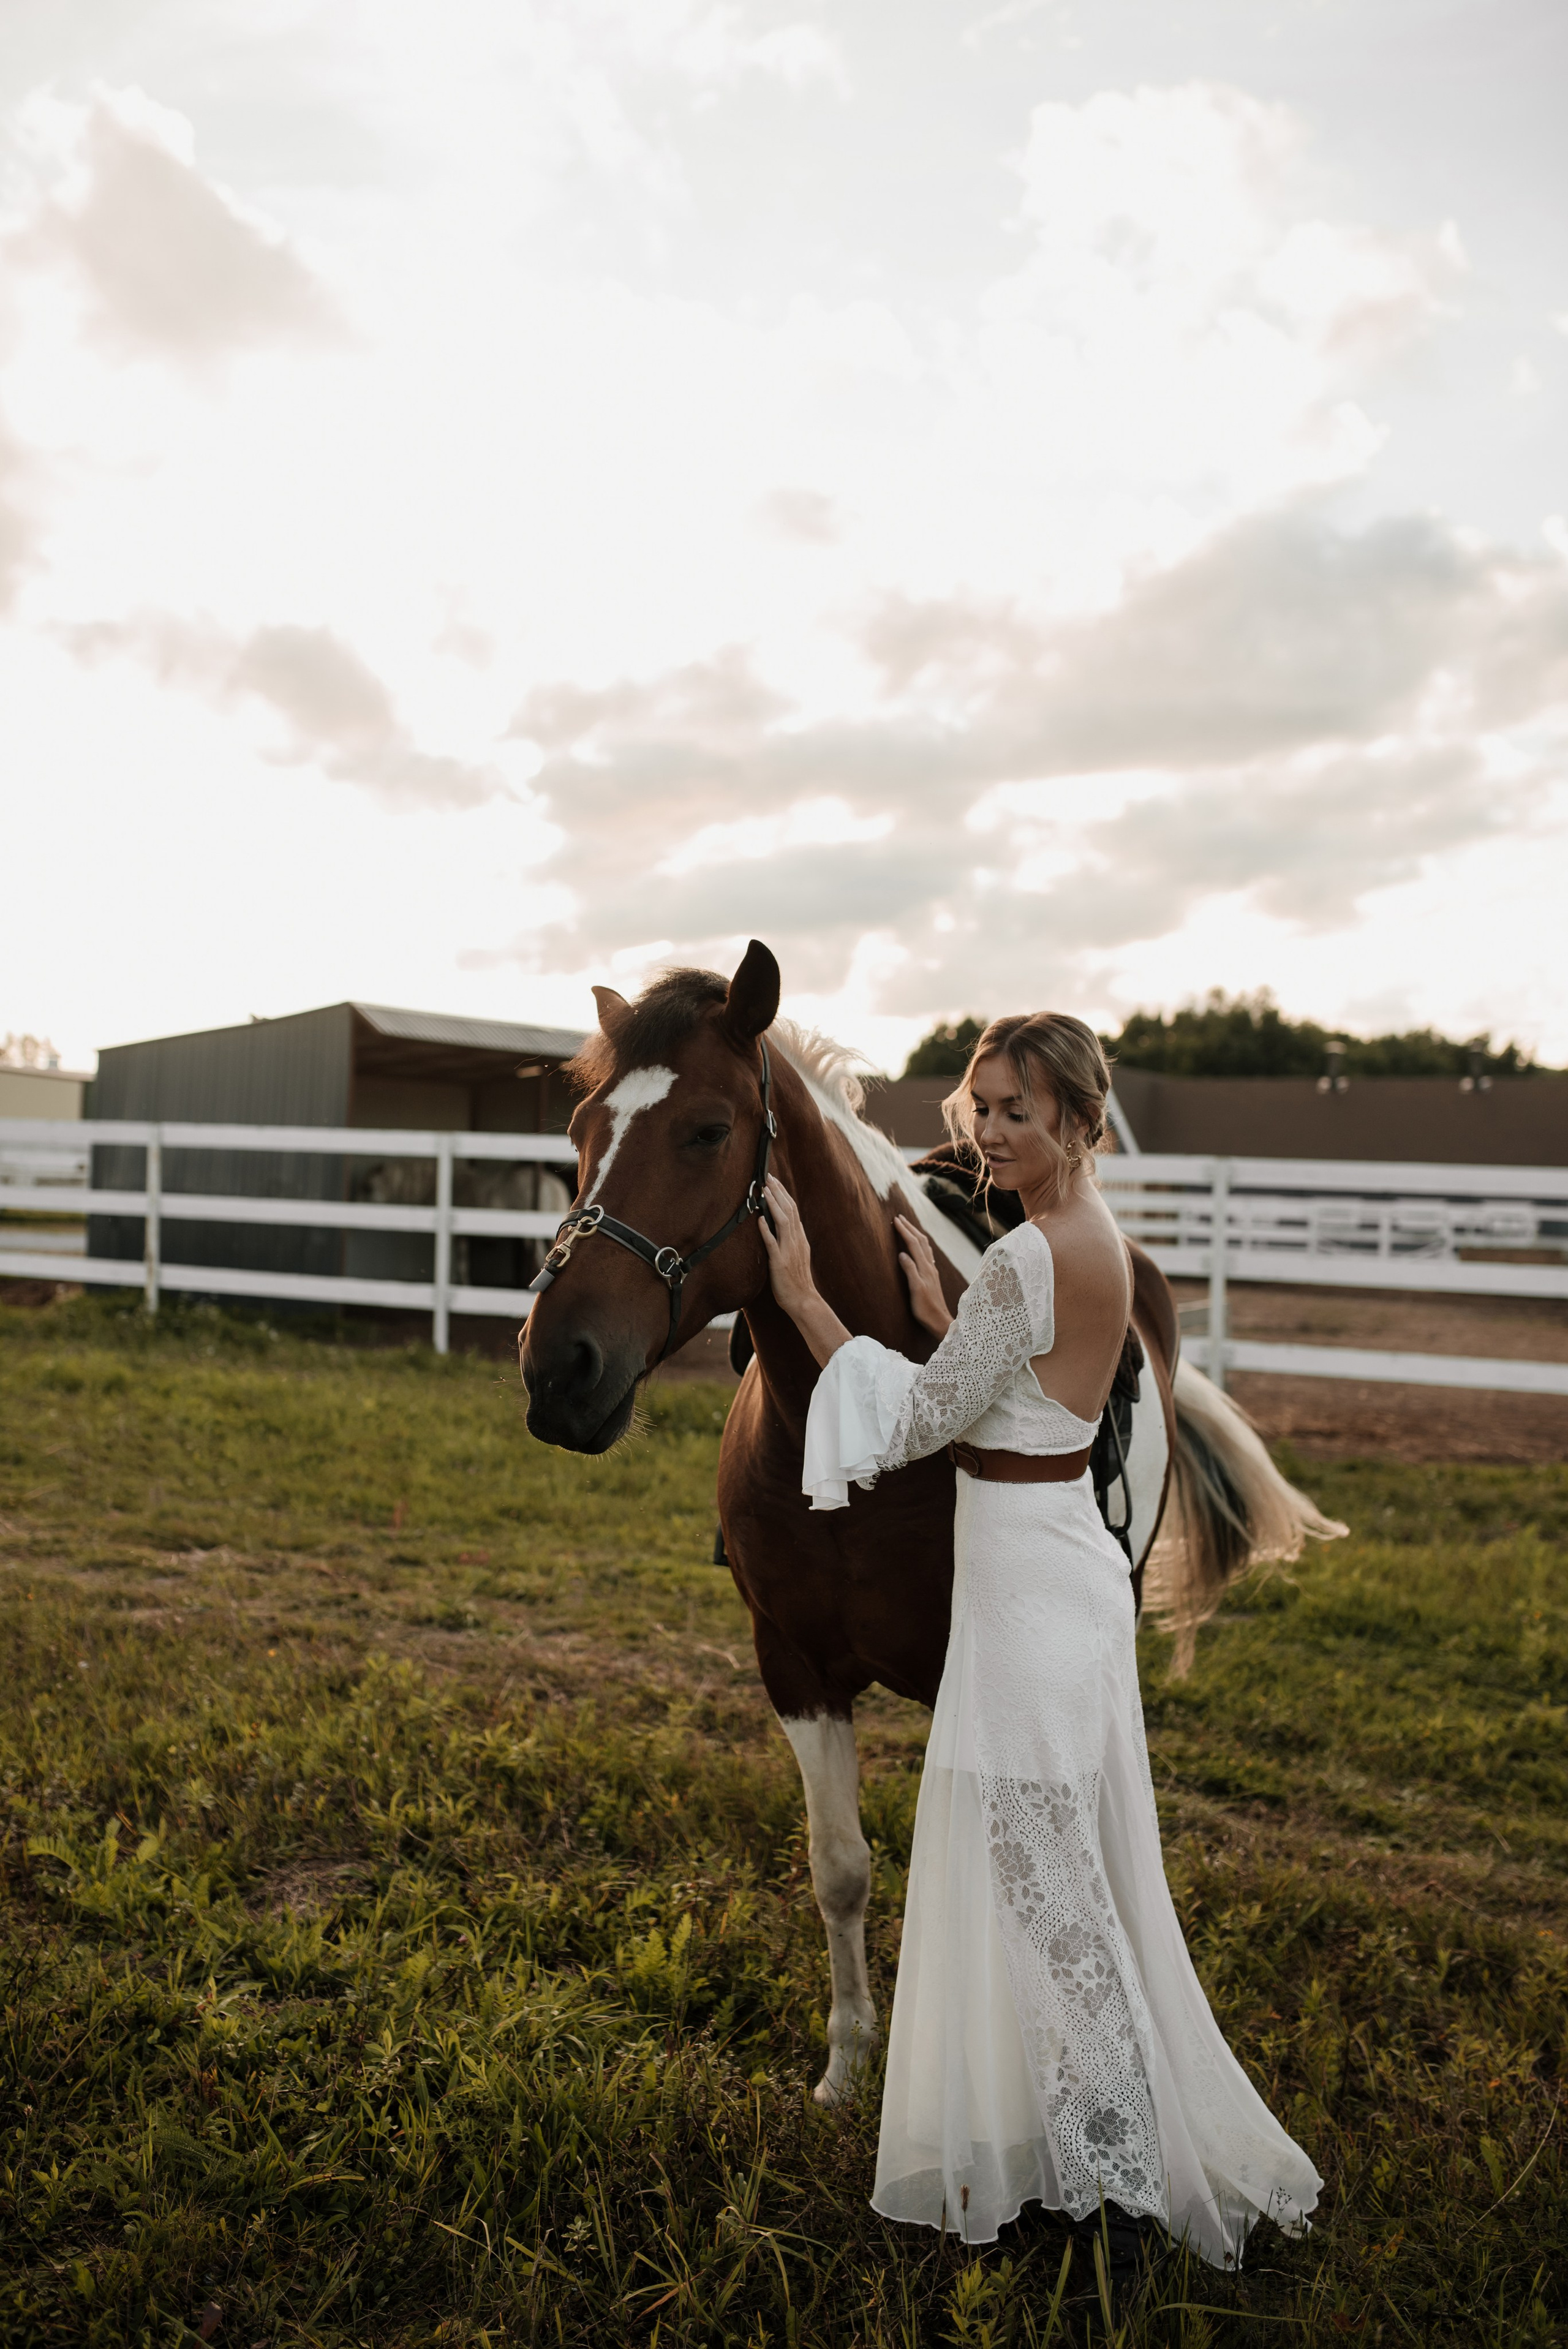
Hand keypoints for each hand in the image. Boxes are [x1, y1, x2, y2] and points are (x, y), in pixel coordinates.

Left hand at [760, 1176, 851, 1367]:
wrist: (804, 1300)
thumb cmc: (797, 1281)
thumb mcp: (797, 1255)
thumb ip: (791, 1240)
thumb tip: (782, 1226)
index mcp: (800, 1239)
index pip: (793, 1210)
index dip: (783, 1194)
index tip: (774, 1181)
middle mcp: (796, 1241)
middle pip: (789, 1210)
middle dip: (778, 1192)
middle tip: (768, 1177)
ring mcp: (789, 1251)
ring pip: (783, 1222)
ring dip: (774, 1204)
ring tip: (764, 1190)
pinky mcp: (780, 1262)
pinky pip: (773, 1243)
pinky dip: (766, 1230)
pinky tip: (760, 1219)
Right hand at [895, 1213, 952, 1337]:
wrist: (939, 1320)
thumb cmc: (925, 1308)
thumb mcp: (915, 1289)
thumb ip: (909, 1270)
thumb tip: (902, 1253)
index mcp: (924, 1267)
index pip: (913, 1244)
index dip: (904, 1231)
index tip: (895, 1220)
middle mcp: (930, 1266)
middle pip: (920, 1241)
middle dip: (910, 1228)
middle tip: (900, 1217)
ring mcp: (932, 1270)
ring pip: (925, 1246)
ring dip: (916, 1233)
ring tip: (909, 1226)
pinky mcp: (932, 1276)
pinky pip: (927, 1254)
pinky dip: (921, 1244)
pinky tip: (920, 1246)